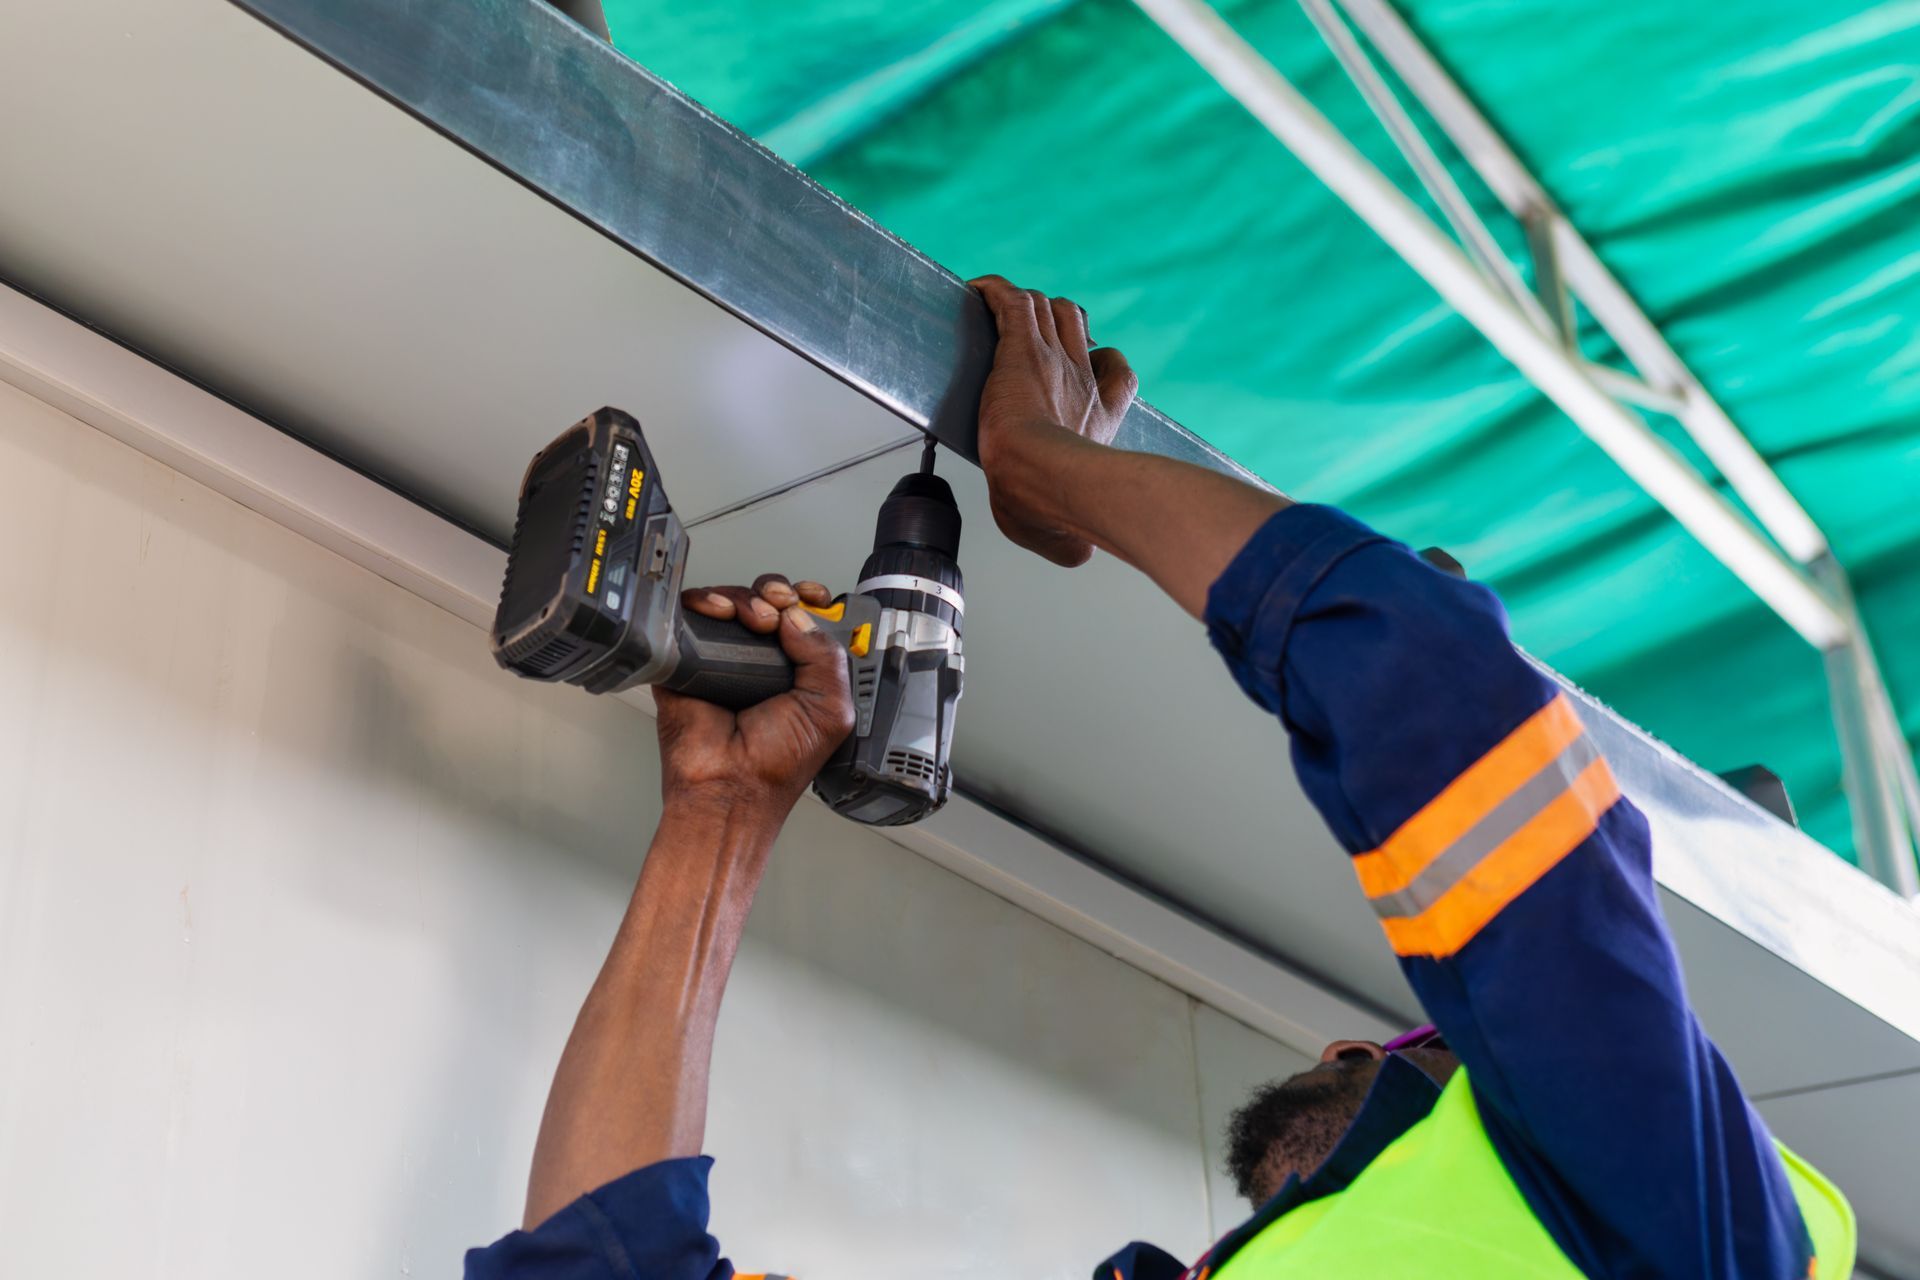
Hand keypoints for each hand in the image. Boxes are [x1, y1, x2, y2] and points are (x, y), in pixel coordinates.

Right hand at [654, 575, 853, 816]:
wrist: (729, 787)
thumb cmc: (777, 764)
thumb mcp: (830, 709)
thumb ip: (828, 656)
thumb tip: (800, 614)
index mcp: (798, 669)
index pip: (804, 615)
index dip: (808, 598)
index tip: (811, 597)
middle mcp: (760, 658)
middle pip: (766, 598)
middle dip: (776, 592)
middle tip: (778, 607)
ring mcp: (722, 656)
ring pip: (730, 599)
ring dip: (746, 598)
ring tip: (754, 619)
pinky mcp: (685, 657)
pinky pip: (689, 613)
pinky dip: (705, 601)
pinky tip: (720, 613)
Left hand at [970, 275, 1138, 565]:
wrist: (1042, 476)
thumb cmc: (1055, 507)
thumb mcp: (1065, 531)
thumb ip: (1070, 540)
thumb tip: (1078, 553)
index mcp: (1100, 418)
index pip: (1116, 372)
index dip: (1103, 363)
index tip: (1087, 370)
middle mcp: (1082, 380)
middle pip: (1078, 326)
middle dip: (1061, 324)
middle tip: (1033, 338)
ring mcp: (1053, 359)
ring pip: (1048, 307)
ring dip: (1028, 306)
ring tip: (1004, 315)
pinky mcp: (1019, 349)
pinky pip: (1011, 301)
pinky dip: (994, 292)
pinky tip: (977, 292)